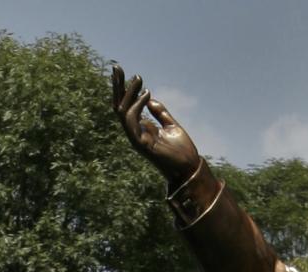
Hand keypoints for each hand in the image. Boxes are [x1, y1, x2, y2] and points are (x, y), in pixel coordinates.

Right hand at [111, 66, 200, 185]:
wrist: (190, 168)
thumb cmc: (182, 151)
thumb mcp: (171, 126)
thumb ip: (160, 113)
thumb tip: (150, 100)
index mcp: (142, 128)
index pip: (127, 106)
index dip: (124, 89)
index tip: (127, 73)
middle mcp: (136, 133)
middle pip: (119, 107)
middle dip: (117, 87)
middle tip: (117, 67)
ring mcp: (137, 139)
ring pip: (122, 112)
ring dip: (128, 94)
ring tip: (138, 78)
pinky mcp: (141, 144)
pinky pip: (131, 122)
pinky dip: (136, 107)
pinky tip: (147, 95)